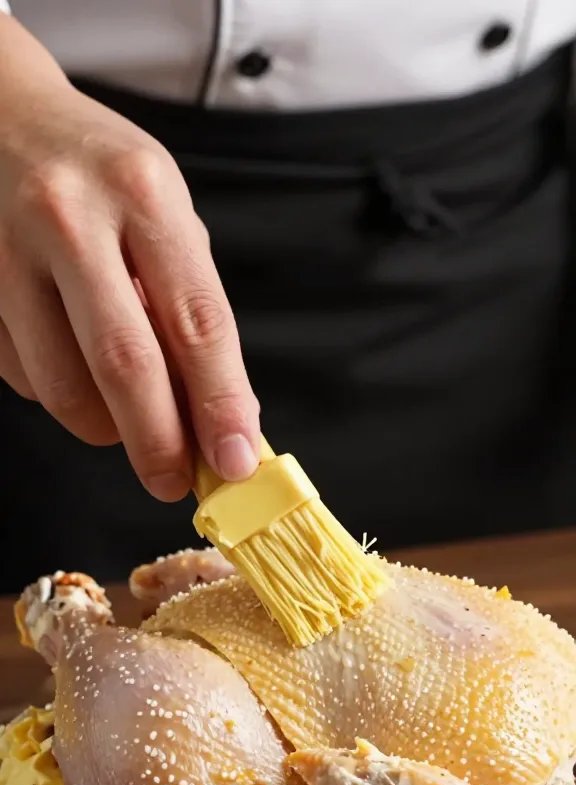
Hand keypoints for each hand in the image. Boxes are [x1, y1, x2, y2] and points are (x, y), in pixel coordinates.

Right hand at [0, 27, 259, 499]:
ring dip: (104, 427)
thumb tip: (218, 412)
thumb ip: (189, 305)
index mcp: (143, 193)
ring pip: (62, 385)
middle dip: (157, 441)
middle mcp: (70, 218)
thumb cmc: (100, 171)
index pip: (196, 320)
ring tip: (125, 418)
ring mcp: (7, 252)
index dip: (220, 402)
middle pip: (123, 364)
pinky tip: (72, 362)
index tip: (235, 460)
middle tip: (174, 481)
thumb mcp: (163, 211)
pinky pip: (22, 376)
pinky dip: (59, 393)